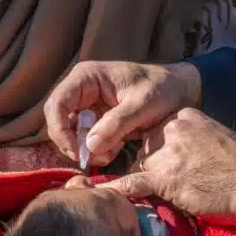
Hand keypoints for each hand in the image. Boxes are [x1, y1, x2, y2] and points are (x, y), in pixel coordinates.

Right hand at [44, 61, 202, 167]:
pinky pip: (85, 137)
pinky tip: (117, 148)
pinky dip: (97, 148)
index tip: (77, 152)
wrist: (177, 89)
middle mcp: (81, 88)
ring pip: (70, 132)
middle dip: (73, 143)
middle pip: (58, 120)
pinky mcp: (95, 117)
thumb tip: (90, 146)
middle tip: (94, 159)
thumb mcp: (143, 105)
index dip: (60, 130)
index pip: (57, 104)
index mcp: (87, 77)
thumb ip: (117, 123)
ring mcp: (86, 103)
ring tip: (112, 154)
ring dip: (87, 149)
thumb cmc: (161, 88)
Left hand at [100, 108, 235, 219]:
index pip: (159, 131)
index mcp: (184, 117)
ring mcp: (166, 153)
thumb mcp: (214, 136)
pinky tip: (106, 193)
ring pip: (139, 164)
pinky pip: (133, 182)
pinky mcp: (163, 178)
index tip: (166, 161)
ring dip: (144, 179)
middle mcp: (171, 129)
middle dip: (152, 164)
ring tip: (154, 190)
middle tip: (169, 180)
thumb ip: (192, 137)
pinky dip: (119, 188)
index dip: (160, 149)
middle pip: (146, 147)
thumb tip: (180, 151)